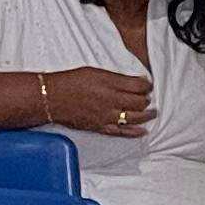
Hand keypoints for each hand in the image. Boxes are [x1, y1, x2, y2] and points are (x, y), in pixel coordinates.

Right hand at [39, 67, 154, 137]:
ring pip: (134, 118)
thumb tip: (133, 81)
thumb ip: (115, 78)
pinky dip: (135, 132)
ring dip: (146, 115)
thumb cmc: (70, 82)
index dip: (146, 85)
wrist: (51, 98)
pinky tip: (142, 130)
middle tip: (149, 98)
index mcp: (109, 84)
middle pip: (139, 102)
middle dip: (147, 100)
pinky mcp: (100, 127)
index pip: (137, 86)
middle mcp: (110, 101)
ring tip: (152, 113)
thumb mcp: (94, 72)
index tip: (148, 85)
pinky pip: (122, 132)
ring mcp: (106, 116)